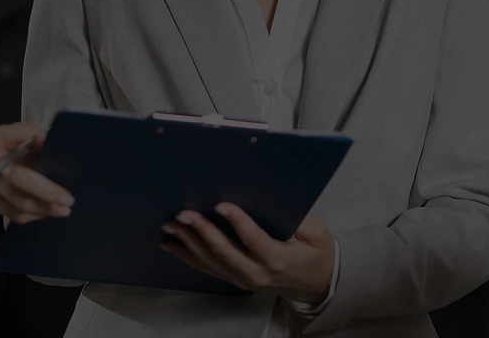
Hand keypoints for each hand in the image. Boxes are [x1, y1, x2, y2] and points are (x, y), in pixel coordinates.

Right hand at [0, 122, 74, 223]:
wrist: (26, 162)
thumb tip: (40, 140)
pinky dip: (37, 214)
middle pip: (15, 178)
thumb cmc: (34, 147)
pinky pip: (16, 214)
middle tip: (67, 199)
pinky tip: (49, 210)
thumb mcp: (38, 136)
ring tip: (64, 209)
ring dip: (44, 208)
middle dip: (45, 192)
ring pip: (18, 202)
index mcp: (1, 138)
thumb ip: (39, 136)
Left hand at [160, 204, 335, 305]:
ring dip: (188, 242)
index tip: (221, 205)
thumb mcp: (318, 233)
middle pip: (224, 251)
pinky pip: (208, 268)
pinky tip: (173, 245)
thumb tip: (273, 204)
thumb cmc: (316, 254)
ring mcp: (243, 278)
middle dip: (201, 231)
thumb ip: (299, 221)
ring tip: (171, 225)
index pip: (253, 239)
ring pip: (210, 261)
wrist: (316, 284)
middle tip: (183, 214)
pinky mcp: (235, 279)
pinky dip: (188, 256)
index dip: (237, 221)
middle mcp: (256, 272)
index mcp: (277, 258)